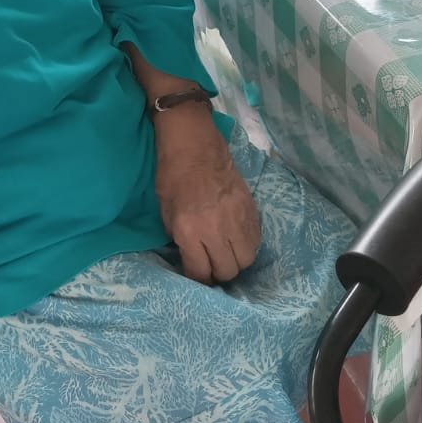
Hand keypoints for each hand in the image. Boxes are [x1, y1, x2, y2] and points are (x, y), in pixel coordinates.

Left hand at [154, 109, 261, 284]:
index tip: (196, 274)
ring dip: (235, 260)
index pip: (201, 273)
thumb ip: (179, 238)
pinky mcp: (251, 208)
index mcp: (190, 231)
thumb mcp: (166, 211)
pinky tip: (237, 237)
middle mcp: (216, 230)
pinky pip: (256, 240)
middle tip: (211, 263)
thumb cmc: (172, 174)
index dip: (198, 279)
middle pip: (227, 271)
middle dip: (217, 272)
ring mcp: (237, 219)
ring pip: (246, 260)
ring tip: (226, 252)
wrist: (194, 143)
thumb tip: (191, 255)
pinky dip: (247, 244)